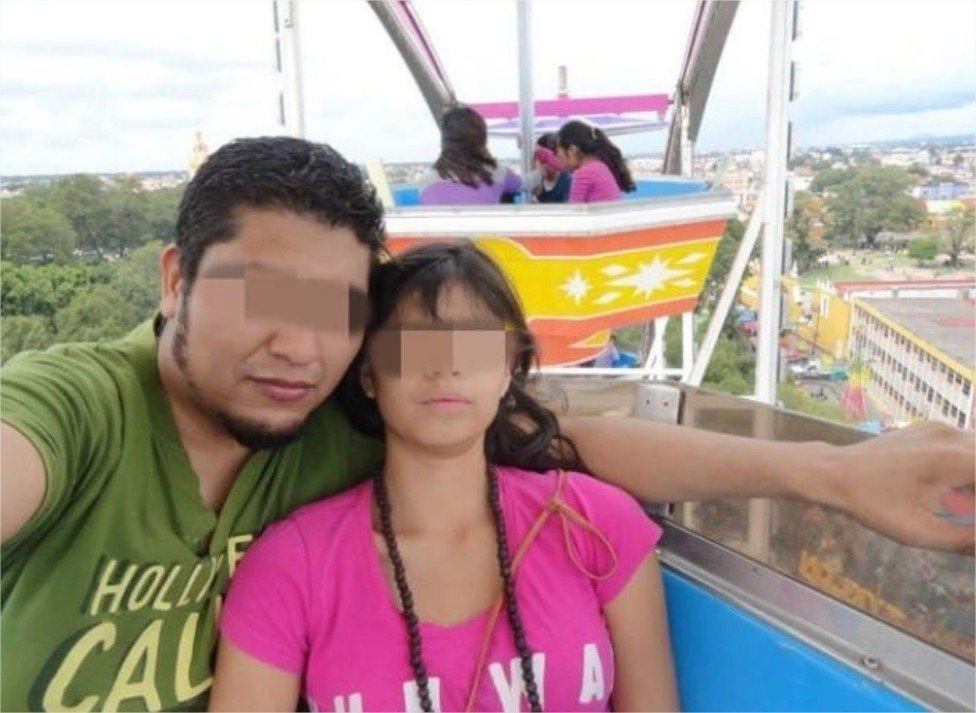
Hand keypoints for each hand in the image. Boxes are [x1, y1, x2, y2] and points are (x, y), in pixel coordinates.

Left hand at [824, 422, 974, 553]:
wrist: (834, 473)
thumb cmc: (872, 504)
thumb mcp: (919, 531)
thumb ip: (965, 539)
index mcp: (952, 458)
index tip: (971, 511)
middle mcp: (951, 436)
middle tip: (966, 510)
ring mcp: (941, 428)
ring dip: (974, 480)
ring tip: (962, 502)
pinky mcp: (932, 428)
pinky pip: (967, 444)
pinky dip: (971, 465)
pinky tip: (959, 491)